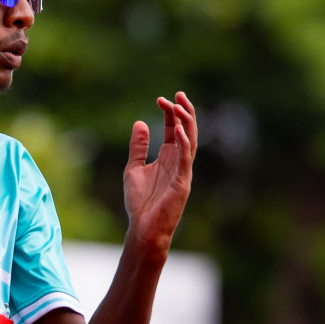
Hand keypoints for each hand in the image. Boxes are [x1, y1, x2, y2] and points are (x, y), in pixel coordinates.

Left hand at [123, 92, 196, 251]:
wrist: (143, 228)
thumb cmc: (140, 202)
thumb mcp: (133, 168)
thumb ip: (138, 147)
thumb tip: (140, 122)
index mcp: (168, 157)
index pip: (174, 130)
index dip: (170, 114)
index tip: (161, 99)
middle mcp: (178, 162)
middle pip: (186, 131)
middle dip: (183, 113)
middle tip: (177, 95)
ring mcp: (183, 172)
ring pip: (190, 142)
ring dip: (187, 124)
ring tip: (179, 106)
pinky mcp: (182, 183)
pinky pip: (186, 160)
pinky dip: (184, 144)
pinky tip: (179, 130)